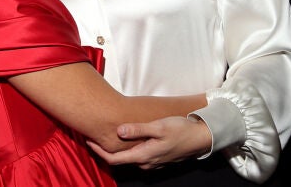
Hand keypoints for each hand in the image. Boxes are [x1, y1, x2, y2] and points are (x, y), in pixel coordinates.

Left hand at [86, 116, 211, 169]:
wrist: (202, 137)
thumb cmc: (180, 130)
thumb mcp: (158, 127)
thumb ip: (138, 129)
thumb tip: (118, 131)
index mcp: (143, 156)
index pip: (114, 159)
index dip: (99, 151)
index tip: (88, 140)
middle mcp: (146, 162)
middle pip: (120, 160)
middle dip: (106, 150)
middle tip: (95, 136)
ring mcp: (153, 162)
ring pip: (130, 158)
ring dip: (118, 149)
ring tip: (108, 135)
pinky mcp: (159, 158)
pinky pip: (139, 156)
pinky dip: (129, 149)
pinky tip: (128, 138)